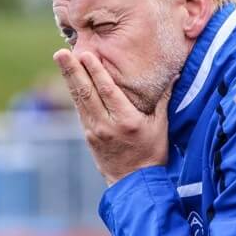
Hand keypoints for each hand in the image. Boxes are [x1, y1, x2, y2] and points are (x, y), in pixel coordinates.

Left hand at [54, 49, 170, 184]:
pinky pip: (80, 110)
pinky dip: (74, 92)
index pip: (108, 91)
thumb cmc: (152, 153)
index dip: (96, 71)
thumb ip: (163, 99)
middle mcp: (106, 125)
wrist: (135, 183)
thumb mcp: (161, 126)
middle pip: (86, 93)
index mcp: (127, 121)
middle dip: (72, 71)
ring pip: (79, 100)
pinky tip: (69, 79)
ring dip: (69, 78)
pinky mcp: (88, 136)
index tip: (87, 54)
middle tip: (60, 53)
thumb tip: (175, 75)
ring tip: (60, 59)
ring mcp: (94, 131)